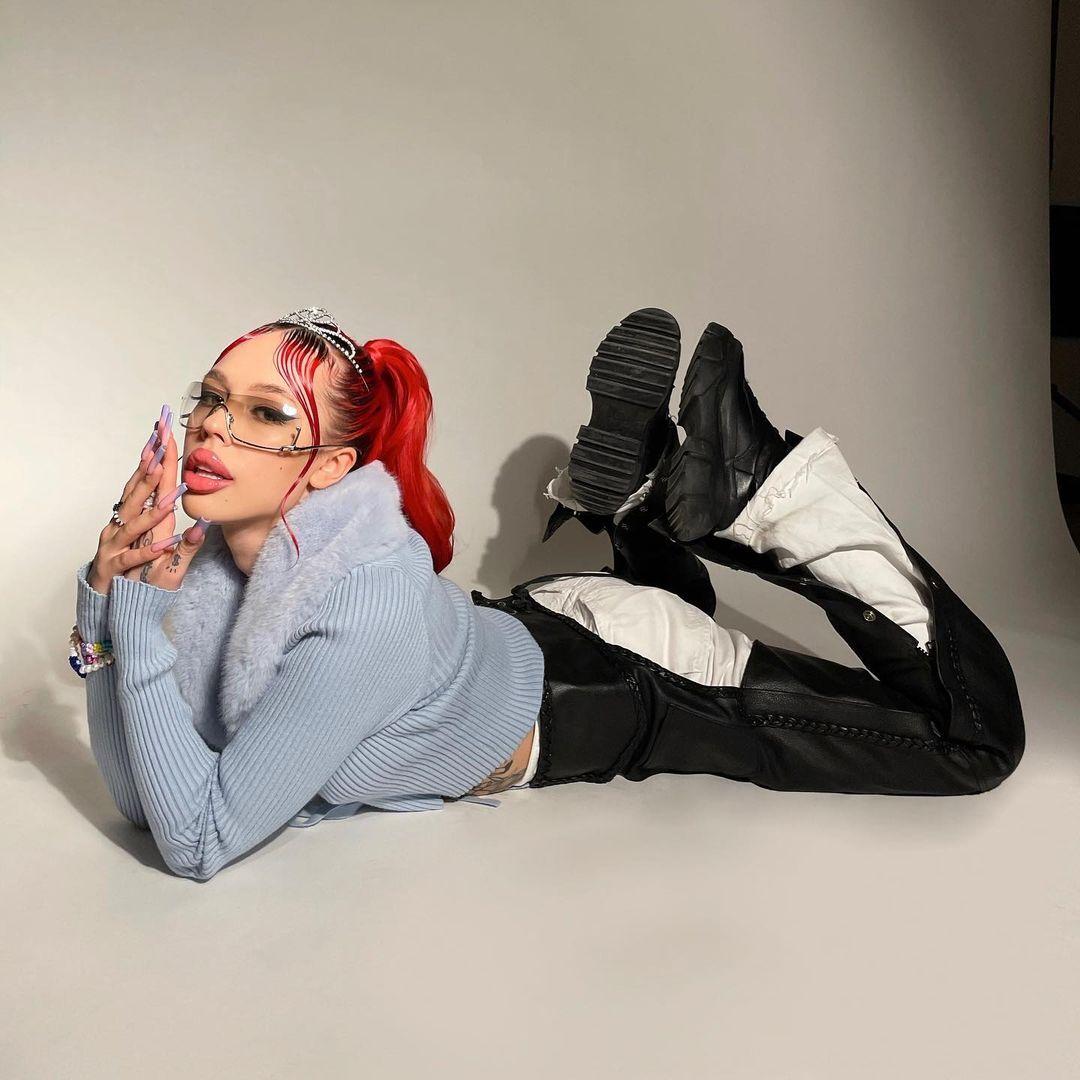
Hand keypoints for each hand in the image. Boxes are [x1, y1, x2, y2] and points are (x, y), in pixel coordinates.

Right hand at [87, 410, 206, 594]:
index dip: (157, 461)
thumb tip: (205, 527)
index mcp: (142, 523)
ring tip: (167, 493)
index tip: (163, 434)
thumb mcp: (170, 564)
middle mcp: (126, 529)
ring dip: (151, 509)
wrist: (117, 608)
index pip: (151, 486)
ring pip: (133, 525)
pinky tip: (164, 544)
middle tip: (160, 445)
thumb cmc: (141, 581)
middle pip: (138, 496)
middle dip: (149, 470)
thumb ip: (187, 547)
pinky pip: (132, 559)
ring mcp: (117, 547)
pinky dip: (147, 551)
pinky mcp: (115, 569)